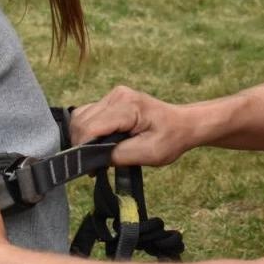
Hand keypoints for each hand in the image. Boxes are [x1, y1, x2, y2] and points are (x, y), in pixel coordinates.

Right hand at [70, 85, 191, 166]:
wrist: (183, 124)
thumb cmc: (170, 139)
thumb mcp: (149, 154)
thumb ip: (120, 156)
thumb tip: (93, 159)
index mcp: (127, 107)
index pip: (90, 127)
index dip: (83, 149)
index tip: (90, 168)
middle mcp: (117, 96)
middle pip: (81, 121)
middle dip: (82, 145)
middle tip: (95, 165)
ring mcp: (113, 95)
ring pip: (80, 117)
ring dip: (83, 138)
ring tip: (98, 154)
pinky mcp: (111, 99)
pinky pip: (87, 114)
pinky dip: (88, 131)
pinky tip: (99, 143)